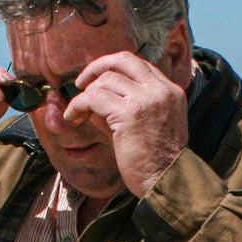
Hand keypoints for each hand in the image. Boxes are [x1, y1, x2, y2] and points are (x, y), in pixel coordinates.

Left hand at [63, 51, 188, 197]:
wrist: (167, 182)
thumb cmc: (156, 164)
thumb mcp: (146, 128)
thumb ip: (123, 109)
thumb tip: (93, 98)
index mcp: (170, 91)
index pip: (139, 65)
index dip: (114, 69)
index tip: (98, 82)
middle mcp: (160, 90)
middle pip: (123, 60)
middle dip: (97, 68)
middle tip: (81, 83)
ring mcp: (146, 99)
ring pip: (106, 79)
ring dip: (85, 94)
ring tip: (77, 113)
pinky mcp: (129, 113)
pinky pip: (94, 98)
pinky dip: (78, 105)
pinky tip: (71, 117)